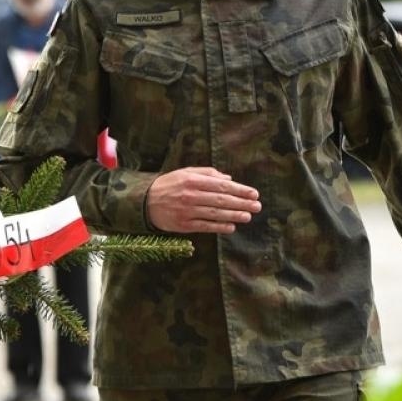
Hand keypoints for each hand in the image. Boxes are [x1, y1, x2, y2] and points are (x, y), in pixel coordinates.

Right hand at [146, 167, 261, 233]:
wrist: (144, 202)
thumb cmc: (168, 185)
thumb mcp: (185, 173)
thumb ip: (207, 173)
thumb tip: (229, 179)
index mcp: (192, 180)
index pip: (221, 185)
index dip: (240, 190)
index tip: (254, 193)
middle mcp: (190, 195)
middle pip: (221, 200)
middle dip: (241, 203)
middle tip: (257, 206)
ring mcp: (187, 211)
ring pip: (215, 214)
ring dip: (234, 215)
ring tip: (248, 216)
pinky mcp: (183, 225)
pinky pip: (205, 226)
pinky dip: (219, 227)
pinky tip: (231, 227)